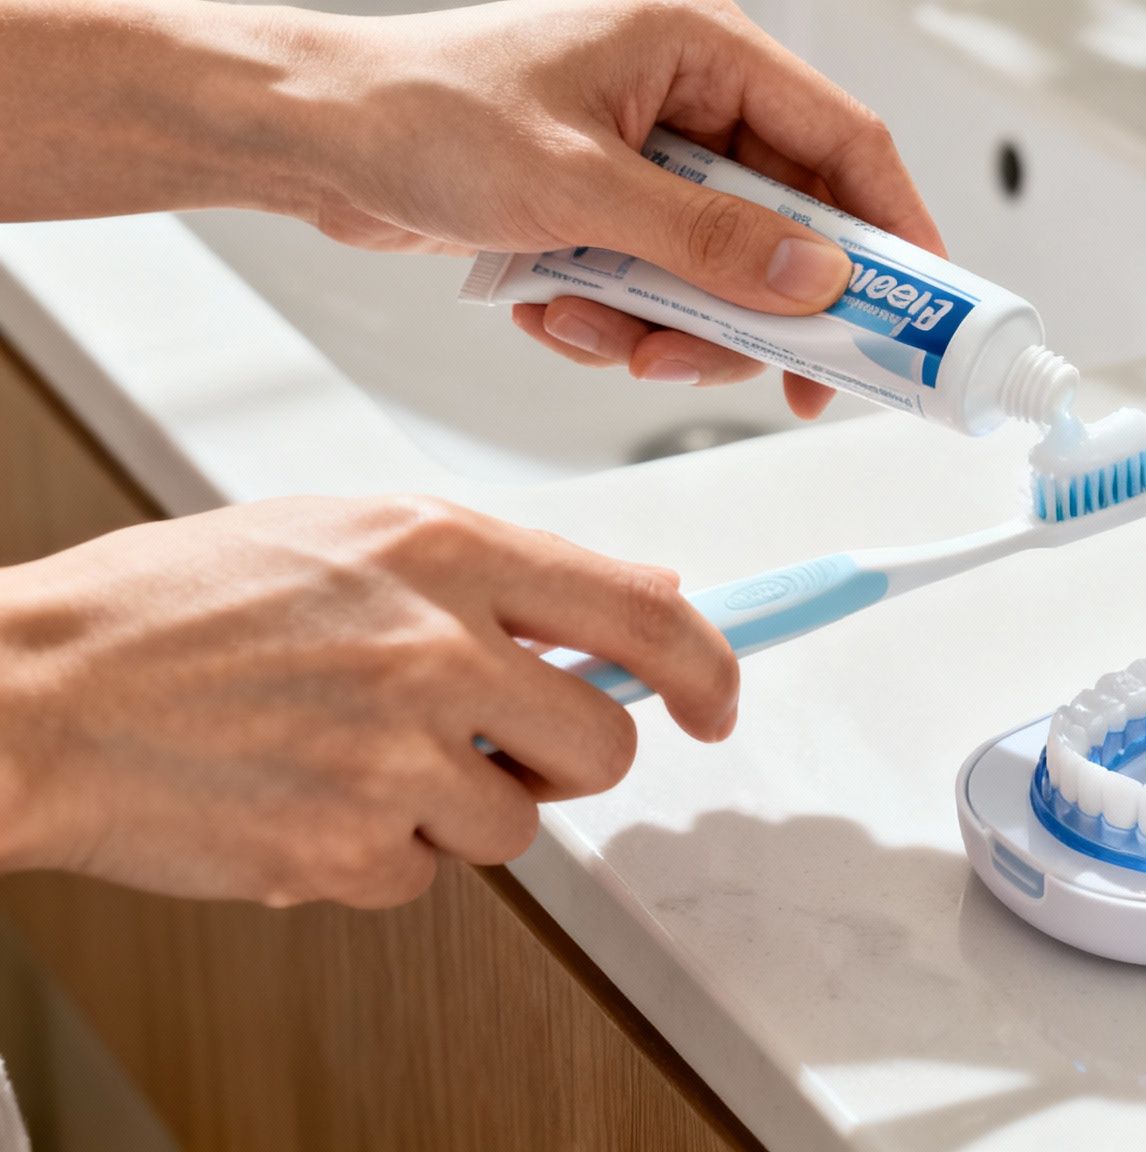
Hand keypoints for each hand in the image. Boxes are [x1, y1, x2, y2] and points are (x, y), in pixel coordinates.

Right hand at [0, 496, 737, 907]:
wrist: (38, 693)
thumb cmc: (182, 608)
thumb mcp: (356, 533)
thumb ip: (510, 566)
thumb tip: (648, 589)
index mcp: (445, 549)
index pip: (645, 613)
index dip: (708, 665)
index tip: (717, 702)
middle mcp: (439, 646)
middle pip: (602, 743)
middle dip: (563, 758)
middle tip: (490, 744)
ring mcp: (399, 753)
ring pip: (519, 821)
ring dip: (458, 806)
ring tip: (353, 755)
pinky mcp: (353, 848)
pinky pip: (427, 876)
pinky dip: (380, 854)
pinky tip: (303, 797)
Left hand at [304, 0, 945, 417]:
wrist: (312, 138)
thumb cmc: (419, 112)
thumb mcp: (579, 186)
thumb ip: (709, 239)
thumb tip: (815, 276)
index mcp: (701, 49)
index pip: (845, 142)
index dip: (894, 230)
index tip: (918, 309)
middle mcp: (689, 100)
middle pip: (790, 226)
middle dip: (758, 308)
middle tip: (763, 372)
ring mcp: (653, 159)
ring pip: (726, 274)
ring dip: (674, 325)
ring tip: (602, 328)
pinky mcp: (616, 209)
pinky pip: (664, 288)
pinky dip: (622, 319)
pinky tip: (559, 308)